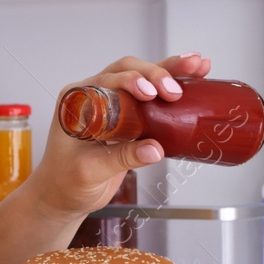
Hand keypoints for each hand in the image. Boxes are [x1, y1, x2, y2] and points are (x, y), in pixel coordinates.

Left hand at [26, 52, 212, 220]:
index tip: (150, 93)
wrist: (63, 197)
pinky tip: (196, 81)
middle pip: (129, 71)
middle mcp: (93, 95)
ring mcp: (112, 104)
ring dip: (171, 71)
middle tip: (176, 90)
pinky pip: (152, 98)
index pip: (107, 79)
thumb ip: (121, 158)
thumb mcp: (90, 171)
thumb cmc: (65, 182)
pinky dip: (172, 87)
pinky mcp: (128, 117)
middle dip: (156, 73)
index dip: (131, 81)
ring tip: (199, 66)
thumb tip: (154, 149)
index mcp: (76, 100)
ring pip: (143, 78)